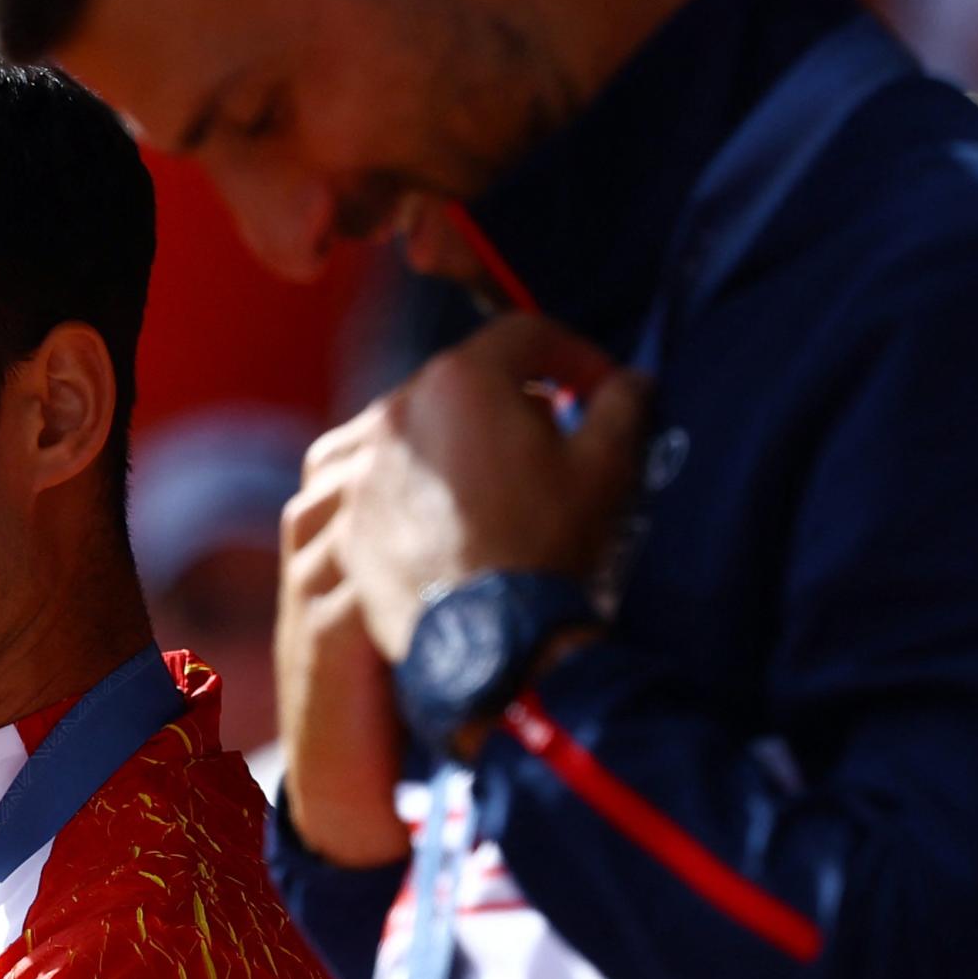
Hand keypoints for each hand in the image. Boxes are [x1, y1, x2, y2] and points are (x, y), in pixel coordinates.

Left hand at [274, 314, 647, 866]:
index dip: (574, 355)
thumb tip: (631, 381)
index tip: (598, 390)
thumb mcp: (605, 467)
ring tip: (494, 478)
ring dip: (457, 437)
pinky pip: (380, 479)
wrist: (487, 642)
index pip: (526, 336)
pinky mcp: (345, 517)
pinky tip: (446, 512)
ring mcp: (362, 465)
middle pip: (465, 378)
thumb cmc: (550, 545)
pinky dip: (413, 482)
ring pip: (418, 426)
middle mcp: (399, 410)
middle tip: (552, 438)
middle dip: (513, 397)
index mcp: (463, 379)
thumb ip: (623, 405)